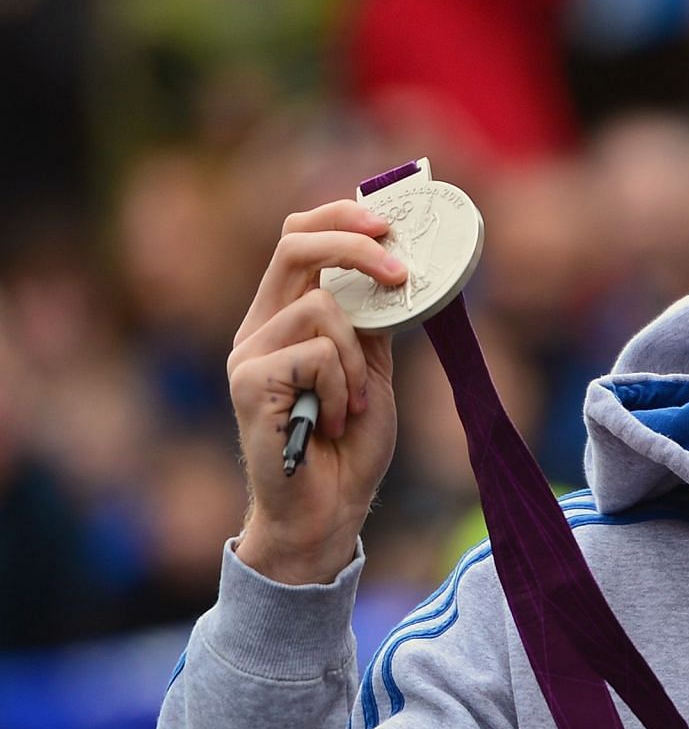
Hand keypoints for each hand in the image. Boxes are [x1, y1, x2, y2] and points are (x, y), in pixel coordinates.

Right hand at [228, 201, 405, 583]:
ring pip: (322, 309)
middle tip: (399, 269)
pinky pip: (317, 353)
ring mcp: (248, 353)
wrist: (327, 511)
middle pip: (295, 244)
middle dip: (355, 244)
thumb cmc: (350, 447)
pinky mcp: (249, 381)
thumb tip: (396, 269)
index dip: (340, 217)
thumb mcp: (372, 372)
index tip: (388, 221)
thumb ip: (372, 325)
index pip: (297, 239)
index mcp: (284, 317)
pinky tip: (337, 421)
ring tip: (356, 405)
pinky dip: (345, 387)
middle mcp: (258, 327)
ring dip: (358, 359)